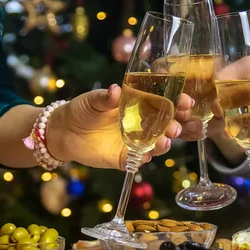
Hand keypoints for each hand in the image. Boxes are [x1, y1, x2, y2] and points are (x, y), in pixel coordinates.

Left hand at [46, 84, 192, 169]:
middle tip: (177, 126)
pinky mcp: (125, 158)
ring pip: (156, 144)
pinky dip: (144, 158)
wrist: (63, 132)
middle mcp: (141, 123)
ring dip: (164, 143)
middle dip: (175, 125)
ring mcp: (135, 141)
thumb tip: (115, 90)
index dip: (177, 102)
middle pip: (165, 125)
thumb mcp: (93, 100)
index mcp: (139, 105)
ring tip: (166, 141)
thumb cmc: (82, 109)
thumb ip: (105, 98)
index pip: (164, 102)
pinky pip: (139, 160)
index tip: (186, 101)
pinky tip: (146, 156)